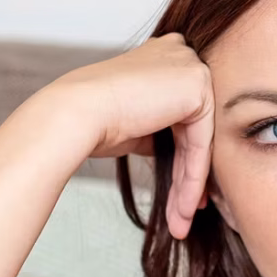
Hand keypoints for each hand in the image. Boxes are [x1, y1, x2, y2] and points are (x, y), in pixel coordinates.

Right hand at [48, 34, 214, 238]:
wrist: (76, 114)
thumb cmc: (93, 119)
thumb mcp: (136, 123)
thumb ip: (162, 128)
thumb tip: (181, 152)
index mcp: (165, 54)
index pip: (183, 115)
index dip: (183, 157)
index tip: (181, 193)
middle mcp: (182, 55)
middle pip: (193, 130)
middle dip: (188, 178)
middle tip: (183, 213)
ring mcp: (192, 68)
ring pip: (198, 141)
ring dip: (188, 187)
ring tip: (180, 222)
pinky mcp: (198, 88)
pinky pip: (200, 144)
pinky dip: (192, 179)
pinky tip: (184, 207)